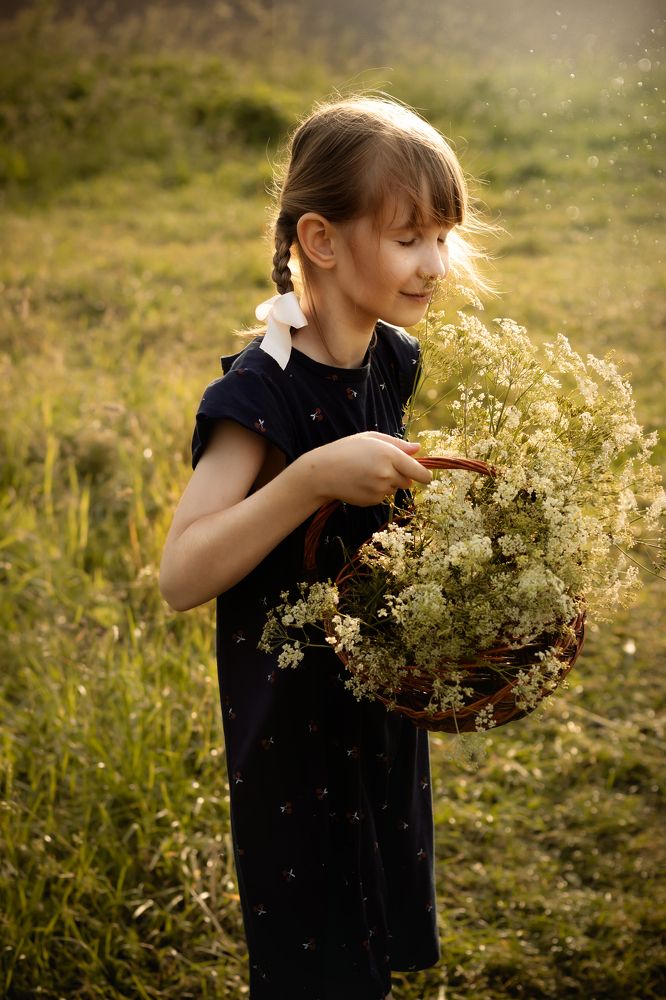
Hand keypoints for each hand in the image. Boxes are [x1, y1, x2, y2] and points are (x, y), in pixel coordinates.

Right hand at [305, 432, 431, 506]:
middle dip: (401, 476)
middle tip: (381, 466)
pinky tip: (361, 482)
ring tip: (366, 473)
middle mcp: (388, 474)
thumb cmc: (346, 450)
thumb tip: (418, 449)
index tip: (426, 476)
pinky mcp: (372, 500)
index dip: (425, 475)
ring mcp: (380, 489)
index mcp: (390, 455)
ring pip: (394, 489)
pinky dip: (376, 491)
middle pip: (408, 481)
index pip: (419, 472)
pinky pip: (382, 497)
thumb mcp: (371, 438)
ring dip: (387, 483)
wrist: (323, 472)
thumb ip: (398, 444)